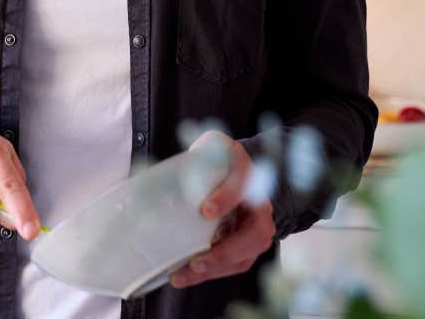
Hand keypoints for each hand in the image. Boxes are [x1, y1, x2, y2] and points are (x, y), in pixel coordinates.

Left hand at [170, 131, 276, 288]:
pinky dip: (210, 273)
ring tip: (182, 275)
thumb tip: (165, 184)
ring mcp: (255, 230)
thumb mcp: (209, 148)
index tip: (206, 211)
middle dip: (226, 252)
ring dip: (214, 270)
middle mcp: (260, 206)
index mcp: (248, 175)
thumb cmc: (215, 160)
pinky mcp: (244, 247)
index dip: (226, 199)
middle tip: (197, 261)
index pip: (243, 187)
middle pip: (255, 235)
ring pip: (244, 257)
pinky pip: (232, 265)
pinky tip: (185, 275)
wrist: (229, 170)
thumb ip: (198, 160)